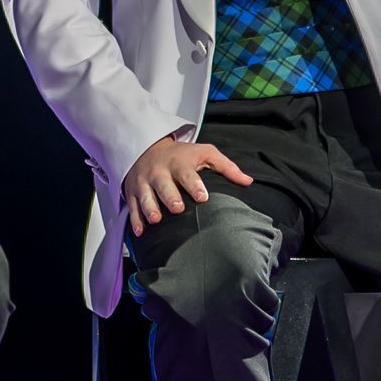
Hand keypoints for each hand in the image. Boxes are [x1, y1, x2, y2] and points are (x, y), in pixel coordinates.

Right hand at [121, 134, 252, 235]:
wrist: (147, 148)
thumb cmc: (181, 155)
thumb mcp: (204, 153)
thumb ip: (226, 167)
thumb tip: (248, 182)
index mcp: (178, 163)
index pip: (186, 173)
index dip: (194, 184)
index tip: (202, 196)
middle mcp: (159, 171)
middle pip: (163, 184)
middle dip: (169, 196)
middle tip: (177, 208)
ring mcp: (144, 182)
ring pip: (145, 195)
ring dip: (149, 207)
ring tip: (156, 220)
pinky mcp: (132, 191)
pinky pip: (132, 206)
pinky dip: (135, 219)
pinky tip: (140, 232)